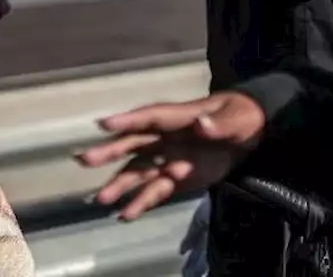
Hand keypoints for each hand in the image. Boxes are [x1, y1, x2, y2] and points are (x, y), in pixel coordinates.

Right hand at [74, 91, 266, 220]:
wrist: (249, 135)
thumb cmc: (239, 117)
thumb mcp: (235, 119)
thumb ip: (218, 124)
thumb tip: (201, 124)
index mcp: (177, 118)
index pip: (149, 118)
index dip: (127, 120)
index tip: (103, 124)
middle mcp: (164, 139)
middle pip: (132, 145)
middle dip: (108, 152)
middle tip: (84, 160)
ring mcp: (167, 159)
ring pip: (137, 172)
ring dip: (119, 184)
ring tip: (101, 199)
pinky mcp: (175, 180)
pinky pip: (154, 192)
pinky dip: (140, 203)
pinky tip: (125, 216)